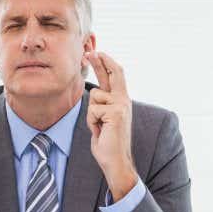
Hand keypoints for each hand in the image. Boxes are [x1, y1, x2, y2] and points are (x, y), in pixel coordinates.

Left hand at [85, 51, 137, 201]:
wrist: (116, 160)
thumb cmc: (107, 142)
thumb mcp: (104, 118)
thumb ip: (102, 104)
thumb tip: (94, 91)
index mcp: (122, 100)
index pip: (115, 75)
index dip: (106, 62)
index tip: (96, 52)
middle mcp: (124, 100)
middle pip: (113, 73)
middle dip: (100, 61)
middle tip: (88, 51)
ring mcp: (121, 106)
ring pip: (94, 96)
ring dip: (92, 114)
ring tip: (100, 127)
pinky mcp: (116, 113)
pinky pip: (93, 110)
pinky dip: (92, 123)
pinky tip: (101, 131)